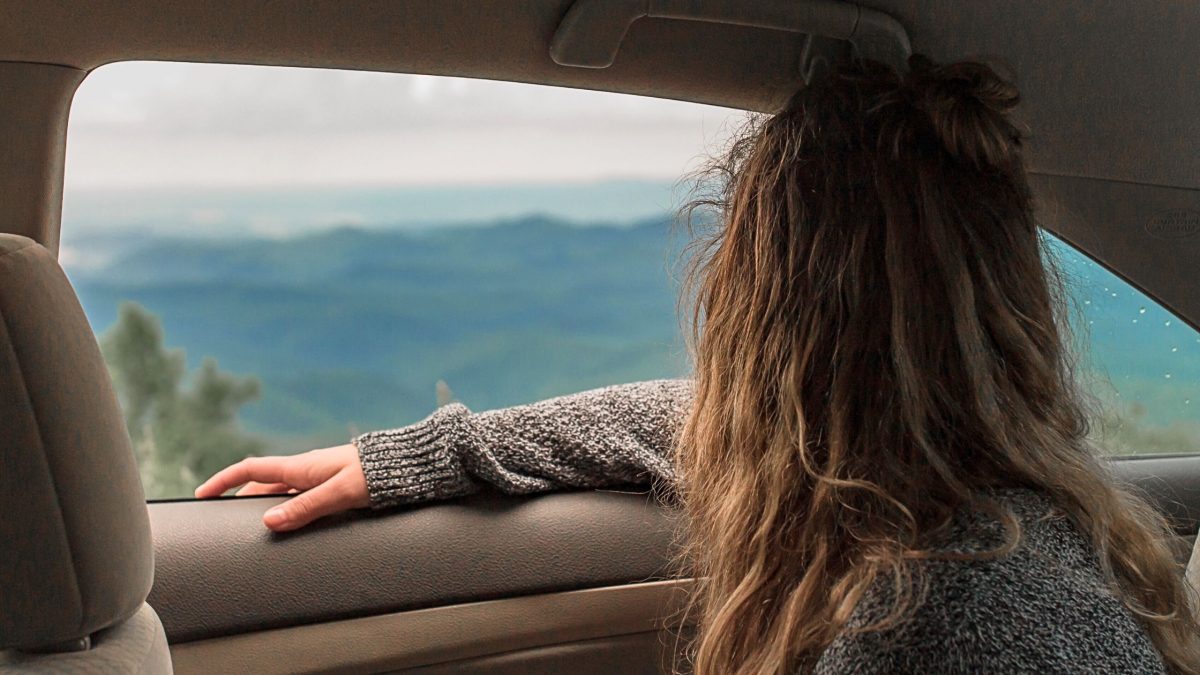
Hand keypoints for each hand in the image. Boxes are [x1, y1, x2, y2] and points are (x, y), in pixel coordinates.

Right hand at [194, 444, 369, 531]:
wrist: (404, 463)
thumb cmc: (375, 475)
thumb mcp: (338, 493)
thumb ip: (304, 508)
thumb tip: (269, 522)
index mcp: (301, 466)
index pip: (251, 469)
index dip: (224, 480)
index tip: (202, 493)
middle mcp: (305, 468)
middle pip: (262, 483)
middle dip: (239, 497)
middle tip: (221, 517)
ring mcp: (317, 475)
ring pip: (280, 490)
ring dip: (263, 503)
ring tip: (250, 524)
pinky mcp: (330, 483)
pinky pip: (298, 495)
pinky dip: (285, 506)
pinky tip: (288, 520)